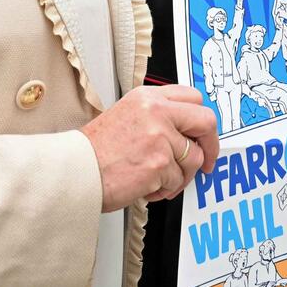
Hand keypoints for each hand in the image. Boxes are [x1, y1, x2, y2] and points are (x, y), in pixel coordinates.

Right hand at [80, 85, 219, 211]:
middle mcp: (157, 111)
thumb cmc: (96, 150)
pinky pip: (177, 181)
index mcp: (149, 97)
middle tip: (207, 161)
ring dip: (180, 176)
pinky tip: (146, 185)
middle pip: (206, 121)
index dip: (202, 120)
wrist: (76, 170)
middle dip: (211, 145)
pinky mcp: (158, 164)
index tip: (203, 135)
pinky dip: (165, 189)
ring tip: (157, 178)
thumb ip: (158, 116)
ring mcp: (159, 137)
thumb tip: (187, 131)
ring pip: (194, 159)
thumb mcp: (128, 115)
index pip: (194, 97)